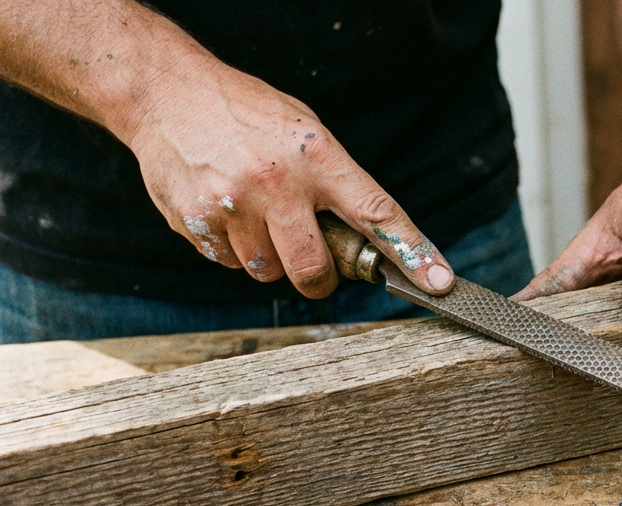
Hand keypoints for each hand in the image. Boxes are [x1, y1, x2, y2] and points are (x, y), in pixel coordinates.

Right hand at [124, 60, 453, 297]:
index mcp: (317, 157)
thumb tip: (367, 241)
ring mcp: (231, 205)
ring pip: (268, 272)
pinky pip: (229, 264)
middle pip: (315, 269)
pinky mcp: (195, 222)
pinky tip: (226, 210)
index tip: (439, 283)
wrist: (167, 93)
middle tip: (316, 259)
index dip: (413, 254)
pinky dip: (234, 249)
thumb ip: (336, 183)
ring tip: (256, 213)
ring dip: (271, 257)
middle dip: (320, 275)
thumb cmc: (247, 114)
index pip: (378, 215)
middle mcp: (276, 184)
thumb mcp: (306, 132)